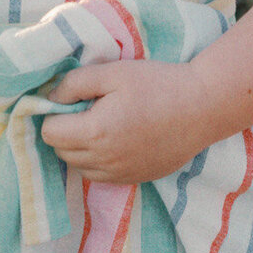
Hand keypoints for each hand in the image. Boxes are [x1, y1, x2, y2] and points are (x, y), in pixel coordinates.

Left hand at [38, 58, 208, 184]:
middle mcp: (103, 161)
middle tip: (87, 109)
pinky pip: (100, 176)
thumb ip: (74, 84)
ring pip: (79, 167)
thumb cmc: (159, 84)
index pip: (49, 133)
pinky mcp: (134, 179)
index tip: (71, 101)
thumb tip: (50, 98)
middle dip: (65, 130)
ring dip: (80, 148)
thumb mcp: (113, 73)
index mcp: (94, 133)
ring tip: (102, 124)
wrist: (202, 108)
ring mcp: (120, 174)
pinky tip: (117, 139)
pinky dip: (99, 160)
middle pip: (61, 152)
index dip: (54, 114)